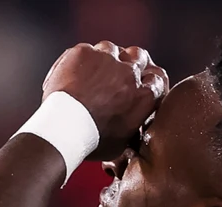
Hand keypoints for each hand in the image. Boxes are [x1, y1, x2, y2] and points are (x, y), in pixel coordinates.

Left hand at [41, 42, 169, 160]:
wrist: (63, 129)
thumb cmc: (90, 141)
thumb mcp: (122, 143)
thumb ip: (132, 130)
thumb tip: (132, 136)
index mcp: (143, 96)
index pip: (157, 77)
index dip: (149, 78)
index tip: (142, 81)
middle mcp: (129, 73)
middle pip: (138, 55)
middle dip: (131, 61)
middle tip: (119, 72)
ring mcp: (106, 59)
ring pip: (111, 49)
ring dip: (105, 59)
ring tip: (93, 74)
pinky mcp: (84, 53)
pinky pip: (87, 50)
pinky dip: (82, 60)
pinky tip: (75, 74)